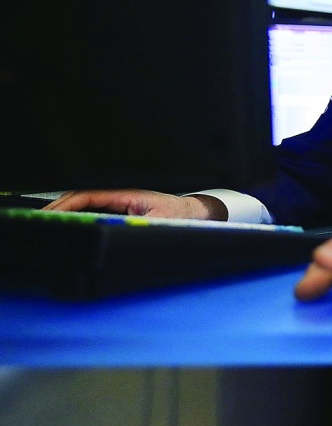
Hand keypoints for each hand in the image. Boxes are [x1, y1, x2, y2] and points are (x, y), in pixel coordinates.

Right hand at [43, 189, 221, 219]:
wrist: (195, 215)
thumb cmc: (180, 218)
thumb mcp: (160, 224)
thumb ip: (138, 227)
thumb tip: (117, 231)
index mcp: (127, 194)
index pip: (89, 195)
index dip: (67, 204)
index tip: (52, 215)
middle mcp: (121, 195)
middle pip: (83, 198)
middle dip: (61, 209)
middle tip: (43, 224)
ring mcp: (120, 201)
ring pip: (87, 204)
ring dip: (69, 213)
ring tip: (50, 226)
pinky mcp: (121, 209)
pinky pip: (95, 210)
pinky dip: (80, 217)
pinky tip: (70, 227)